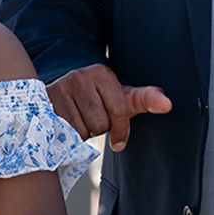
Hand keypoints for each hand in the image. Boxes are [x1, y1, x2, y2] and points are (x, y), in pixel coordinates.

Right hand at [46, 63, 171, 150]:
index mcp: (102, 73)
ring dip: (82, 132)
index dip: (121, 131)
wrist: (64, 91)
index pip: (120, 112)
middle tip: (92, 119)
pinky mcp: (45, 103)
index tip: (119, 141)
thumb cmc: (100, 98)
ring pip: (81, 130)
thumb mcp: (123, 97)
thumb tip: (168, 104)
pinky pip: (64, 133)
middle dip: (99, 128)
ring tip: (79, 119)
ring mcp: (60, 88)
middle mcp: (80, 77)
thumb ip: (146, 99)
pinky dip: (67, 135)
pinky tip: (66, 123)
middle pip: (100, 124)